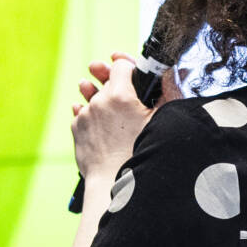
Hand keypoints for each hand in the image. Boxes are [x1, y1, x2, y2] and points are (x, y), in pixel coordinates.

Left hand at [70, 55, 154, 190]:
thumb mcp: (159, 120)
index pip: (121, 65)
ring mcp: (85, 114)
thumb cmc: (140, 153)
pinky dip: (88, 113)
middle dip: (113, 82)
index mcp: (120, 95)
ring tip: (90, 88)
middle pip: (107, 81)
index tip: (129, 70)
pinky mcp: (77, 128)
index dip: (128, 66)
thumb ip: (165, 93)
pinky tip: (95, 118)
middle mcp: (100, 101)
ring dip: (95, 93)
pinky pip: (81, 113)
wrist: (114, 181)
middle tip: (117, 84)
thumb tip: (170, 75)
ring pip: (92, 96)